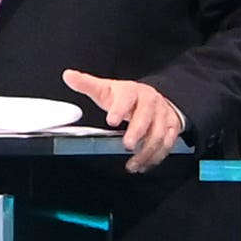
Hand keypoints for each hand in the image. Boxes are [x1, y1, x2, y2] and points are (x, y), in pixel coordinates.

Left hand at [65, 71, 186, 170]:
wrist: (155, 99)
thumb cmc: (127, 97)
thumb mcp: (106, 88)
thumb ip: (87, 84)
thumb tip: (68, 76)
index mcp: (132, 91)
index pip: (127, 97)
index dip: (119, 108)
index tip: (111, 120)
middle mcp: (150, 102)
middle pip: (146, 117)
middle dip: (137, 132)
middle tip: (126, 145)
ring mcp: (163, 115)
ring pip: (159, 134)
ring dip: (146, 151)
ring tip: (132, 164)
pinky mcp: (171, 128)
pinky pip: (167, 144)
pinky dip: (156, 157)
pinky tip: (143, 165)